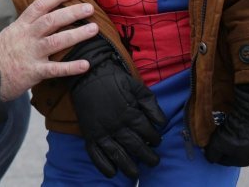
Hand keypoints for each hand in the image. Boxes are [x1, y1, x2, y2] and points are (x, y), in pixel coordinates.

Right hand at [0, 0, 95, 101]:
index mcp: (21, 26)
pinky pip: (56, 69)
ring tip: (94, 29)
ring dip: (77, 34)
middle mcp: (27, 37)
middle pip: (51, 20)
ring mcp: (31, 53)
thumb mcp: (10, 33)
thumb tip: (43, 15)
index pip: (39, 5)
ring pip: (56, 41)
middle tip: (89, 8)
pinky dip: (71, 67)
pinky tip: (86, 64)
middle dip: (71, 12)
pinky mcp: (34, 72)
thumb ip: (26, 25)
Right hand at [66, 37, 165, 178]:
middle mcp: (117, 126)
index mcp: (130, 113)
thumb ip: (151, 104)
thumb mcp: (137, 87)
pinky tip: (112, 172)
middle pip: (136, 147)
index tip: (157, 141)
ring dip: (129, 166)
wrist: (87, 75)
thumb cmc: (114, 80)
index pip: (147, 133)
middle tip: (154, 162)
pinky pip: (96, 155)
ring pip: (118, 154)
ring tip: (136, 173)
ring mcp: (102, 131)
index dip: (155, 139)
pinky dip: (104, 166)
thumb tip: (161, 122)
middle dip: (147, 157)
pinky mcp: (89, 134)